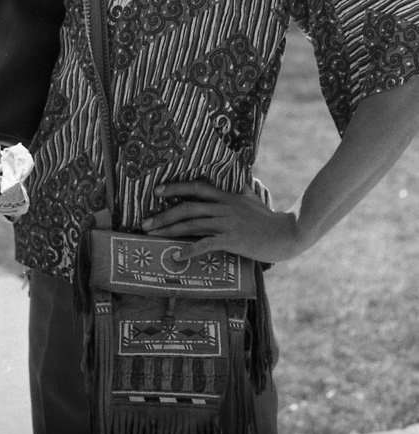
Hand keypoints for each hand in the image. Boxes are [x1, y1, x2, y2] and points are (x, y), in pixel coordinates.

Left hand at [141, 180, 300, 263]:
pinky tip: (176, 256)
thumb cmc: (269, 218)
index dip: (175, 187)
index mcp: (226, 196)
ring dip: (169, 231)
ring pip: (192, 225)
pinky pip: (206, 245)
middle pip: (187, 208)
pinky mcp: (232, 240)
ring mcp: (227, 223)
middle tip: (144, 223)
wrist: (288, 233)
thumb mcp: (253, 197)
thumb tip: (240, 178)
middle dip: (163, 215)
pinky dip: (189, 250)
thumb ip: (242, 188)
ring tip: (152, 237)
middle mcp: (223, 207)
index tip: (157, 191)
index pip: (196, 186)